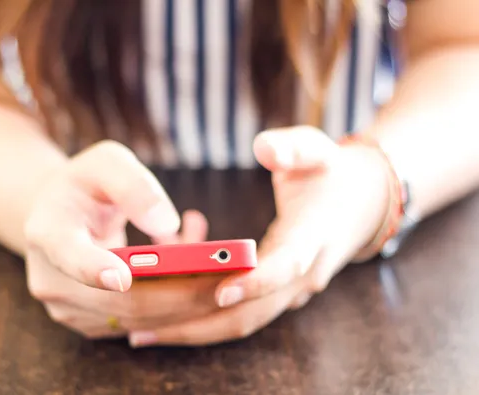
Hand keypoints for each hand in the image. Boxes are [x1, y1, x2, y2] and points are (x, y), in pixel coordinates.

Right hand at [24, 140, 217, 338]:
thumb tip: (166, 223)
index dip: (95, 270)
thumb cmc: (88, 183)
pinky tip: (204, 281)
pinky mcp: (91, 322)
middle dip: (179, 294)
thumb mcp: (107, 163)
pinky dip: (177, 306)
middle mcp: (51, 279)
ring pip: (137, 320)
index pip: (70, 257)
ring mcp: (69, 308)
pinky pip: (140, 322)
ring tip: (228, 276)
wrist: (63, 213)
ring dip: (187, 303)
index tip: (125, 276)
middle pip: (119, 301)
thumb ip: (133, 185)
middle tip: (229, 279)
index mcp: (48, 232)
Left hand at [128, 127, 390, 346]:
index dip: (256, 281)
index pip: (286, 266)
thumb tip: (265, 149)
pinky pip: (240, 315)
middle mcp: (303, 275)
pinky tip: (164, 317)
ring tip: (140, 334)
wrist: (361, 203)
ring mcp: (291, 291)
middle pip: (252, 313)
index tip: (219, 291)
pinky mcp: (278, 295)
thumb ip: (292, 147)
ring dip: (193, 331)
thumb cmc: (330, 173)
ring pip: (242, 322)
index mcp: (311, 237)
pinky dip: (204, 321)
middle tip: (144, 328)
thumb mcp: (317, 149)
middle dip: (200, 323)